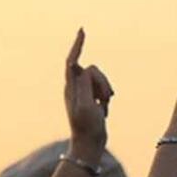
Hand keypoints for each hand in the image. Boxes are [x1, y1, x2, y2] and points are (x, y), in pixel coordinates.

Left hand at [65, 28, 111, 159]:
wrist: (89, 145)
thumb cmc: (87, 128)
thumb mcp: (86, 106)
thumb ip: (85, 85)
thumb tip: (84, 68)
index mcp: (70, 88)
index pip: (71, 61)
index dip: (77, 45)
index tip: (82, 31)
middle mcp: (74, 88)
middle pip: (92, 70)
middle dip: (102, 81)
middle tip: (105, 99)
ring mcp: (83, 93)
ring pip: (100, 78)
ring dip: (105, 90)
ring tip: (104, 107)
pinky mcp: (91, 99)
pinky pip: (103, 88)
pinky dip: (106, 98)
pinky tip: (104, 111)